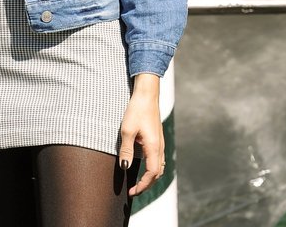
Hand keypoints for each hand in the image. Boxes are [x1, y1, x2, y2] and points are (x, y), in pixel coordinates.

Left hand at [118, 73, 164, 195]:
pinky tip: (143, 165)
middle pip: (158, 173)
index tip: (132, 192)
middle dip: (147, 184)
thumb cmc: (136, 110)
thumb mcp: (127, 130)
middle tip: (134, 190)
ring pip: (159, 166)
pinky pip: (158, 158)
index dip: (143, 185)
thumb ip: (126, 150)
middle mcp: (160, 147)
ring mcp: (160, 142)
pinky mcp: (158, 138)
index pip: (152, 174)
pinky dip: (152, 167)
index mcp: (154, 147)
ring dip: (151, 177)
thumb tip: (125, 167)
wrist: (147, 94)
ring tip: (139, 182)